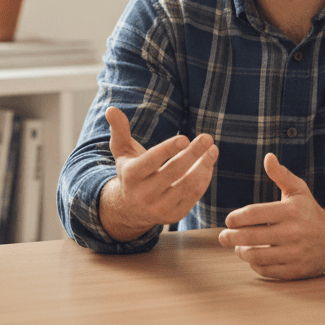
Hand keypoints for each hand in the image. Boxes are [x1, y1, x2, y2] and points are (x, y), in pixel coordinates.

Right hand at [98, 106, 218, 241]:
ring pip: (188, 185)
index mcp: (130, 175)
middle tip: (207, 137)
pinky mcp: (174, 215)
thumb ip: (119, 130)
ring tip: (213, 149)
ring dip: (204, 165)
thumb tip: (111, 109)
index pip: (151, 161)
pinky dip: (204, 178)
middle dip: (193, 153)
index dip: (168, 149)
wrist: (129, 208)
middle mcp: (144, 194)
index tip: (185, 138)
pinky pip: (194, 195)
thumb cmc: (129, 171)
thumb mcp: (121, 152)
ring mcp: (160, 207)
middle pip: (173, 171)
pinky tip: (208, 163)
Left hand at [218, 153, 324, 278]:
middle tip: (222, 237)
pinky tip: (252, 258)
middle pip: (251, 237)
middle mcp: (294, 233)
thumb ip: (281, 174)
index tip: (228, 220)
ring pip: (257, 257)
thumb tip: (268, 157)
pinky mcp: (298, 271)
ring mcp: (296, 254)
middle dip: (231, 237)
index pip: (254, 214)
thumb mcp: (298, 190)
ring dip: (242, 252)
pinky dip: (255, 266)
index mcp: (290, 211)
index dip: (236, 218)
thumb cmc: (310, 211)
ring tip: (238, 247)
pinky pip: (268, 271)